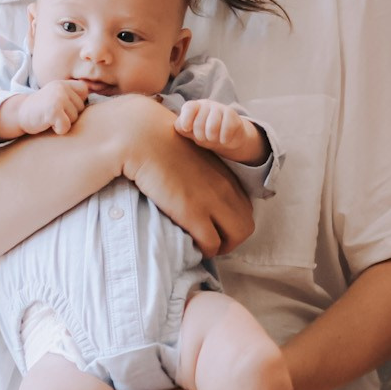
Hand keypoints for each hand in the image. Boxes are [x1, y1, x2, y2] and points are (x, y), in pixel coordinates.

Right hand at [17, 81, 89, 135]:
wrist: (19, 114)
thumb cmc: (42, 110)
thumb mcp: (58, 97)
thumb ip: (74, 97)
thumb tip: (103, 105)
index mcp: (64, 83)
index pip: (85, 92)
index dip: (76, 104)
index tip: (62, 106)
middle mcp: (61, 87)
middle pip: (81, 109)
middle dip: (69, 116)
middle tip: (53, 113)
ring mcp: (57, 97)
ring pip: (74, 118)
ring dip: (63, 123)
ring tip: (50, 118)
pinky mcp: (53, 110)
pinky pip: (66, 126)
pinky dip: (58, 130)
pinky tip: (48, 124)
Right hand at [87, 97, 253, 255]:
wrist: (144, 138)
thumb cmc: (161, 148)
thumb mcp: (191, 159)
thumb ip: (200, 175)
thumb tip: (195, 190)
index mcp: (223, 176)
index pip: (244, 207)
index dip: (232, 223)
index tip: (216, 229)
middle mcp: (224, 189)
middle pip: (246, 226)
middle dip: (231, 241)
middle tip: (211, 245)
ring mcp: (210, 201)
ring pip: (235, 237)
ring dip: (220, 248)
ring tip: (201, 248)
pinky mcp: (192, 212)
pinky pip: (211, 243)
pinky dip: (204, 250)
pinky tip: (190, 246)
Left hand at [174, 99, 266, 163]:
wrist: (227, 137)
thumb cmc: (205, 133)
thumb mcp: (192, 132)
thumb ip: (182, 128)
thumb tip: (179, 125)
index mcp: (195, 107)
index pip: (189, 107)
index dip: (186, 118)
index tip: (187, 129)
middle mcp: (207, 105)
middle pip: (199, 121)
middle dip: (200, 135)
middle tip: (204, 138)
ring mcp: (220, 108)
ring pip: (212, 125)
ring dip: (212, 137)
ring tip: (213, 139)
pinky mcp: (232, 114)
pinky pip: (226, 128)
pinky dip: (224, 138)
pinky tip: (224, 140)